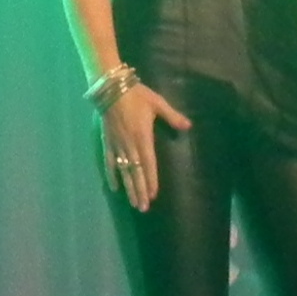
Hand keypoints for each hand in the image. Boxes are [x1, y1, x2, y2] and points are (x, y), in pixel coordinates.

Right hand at [99, 80, 192, 212]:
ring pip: (123, 171)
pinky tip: (115, 188)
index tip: (153, 195)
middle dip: (140, 190)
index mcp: (143, 137)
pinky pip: (109, 162)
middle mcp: (130, 144)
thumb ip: (172, 116)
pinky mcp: (108, 141)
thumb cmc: (137, 95)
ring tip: (133, 203)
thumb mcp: (157, 103)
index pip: (149, 163)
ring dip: (129, 188)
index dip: (151, 180)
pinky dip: (111, 175)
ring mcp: (117, 144)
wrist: (112, 87)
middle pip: (136, 172)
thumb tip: (188, 126)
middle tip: (143, 207)